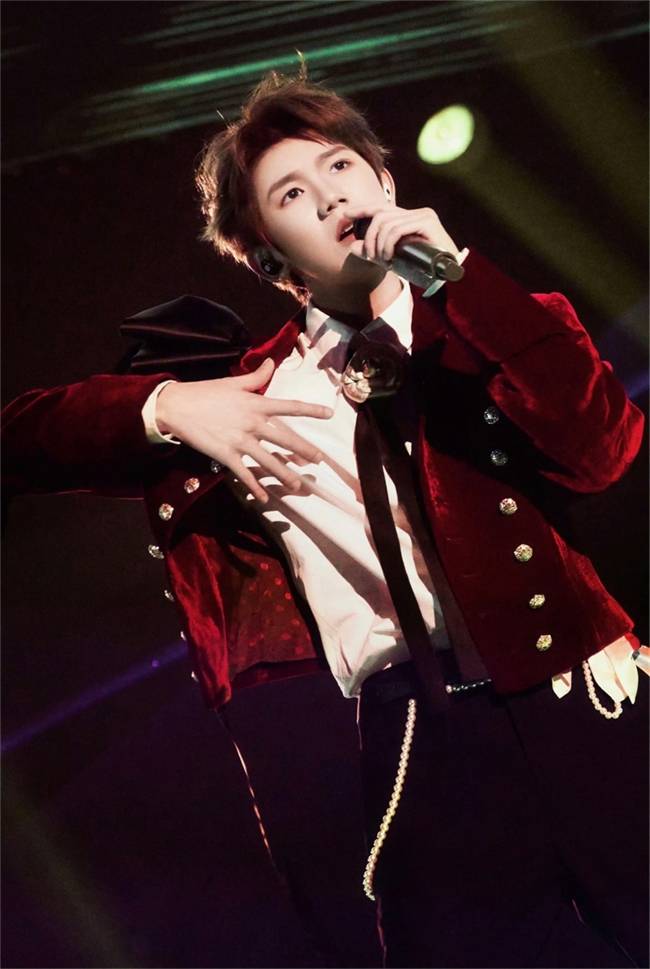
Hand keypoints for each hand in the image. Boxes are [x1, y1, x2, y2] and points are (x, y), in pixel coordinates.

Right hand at [156, 358, 332, 502]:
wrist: (177, 406)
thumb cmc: (205, 392)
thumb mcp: (233, 382)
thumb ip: (256, 376)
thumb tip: (272, 363)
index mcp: (256, 403)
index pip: (289, 406)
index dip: (310, 409)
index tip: (329, 413)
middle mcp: (252, 423)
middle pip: (285, 438)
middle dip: (304, 450)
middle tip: (319, 460)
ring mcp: (240, 441)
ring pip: (269, 460)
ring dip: (285, 475)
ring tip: (299, 486)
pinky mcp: (226, 455)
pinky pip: (245, 474)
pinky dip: (255, 486)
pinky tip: (265, 497)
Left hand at [344, 204, 459, 263]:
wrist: (448, 274)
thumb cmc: (422, 268)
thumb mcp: (393, 258)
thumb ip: (374, 252)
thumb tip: (352, 247)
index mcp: (408, 217)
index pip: (381, 207)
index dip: (362, 208)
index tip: (346, 214)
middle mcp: (416, 212)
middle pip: (381, 214)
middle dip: (369, 235)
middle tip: (369, 254)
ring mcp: (422, 215)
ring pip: (387, 223)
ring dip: (379, 244)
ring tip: (382, 260)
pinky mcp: (427, 222)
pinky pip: (398, 229)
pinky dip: (388, 244)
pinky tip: (389, 257)